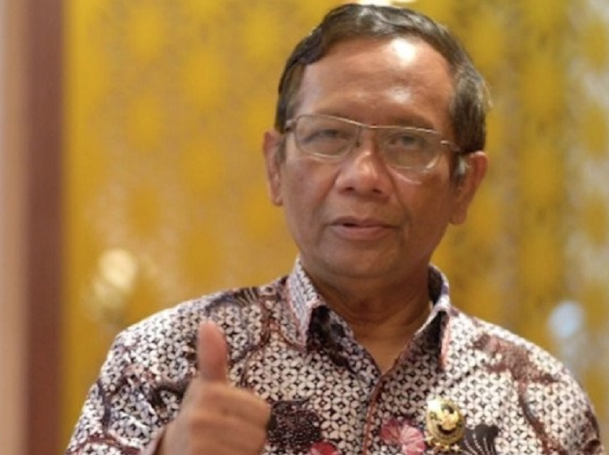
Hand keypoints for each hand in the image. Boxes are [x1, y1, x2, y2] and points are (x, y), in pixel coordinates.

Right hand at [159, 322, 270, 454]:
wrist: (173, 454)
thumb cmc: (197, 419)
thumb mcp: (206, 387)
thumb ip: (212, 358)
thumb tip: (208, 323)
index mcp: (207, 393)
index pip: (263, 411)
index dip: (252, 418)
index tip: (230, 416)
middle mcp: (198, 418)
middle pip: (259, 434)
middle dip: (247, 440)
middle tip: (225, 438)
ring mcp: (198, 443)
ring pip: (251, 451)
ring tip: (220, 450)